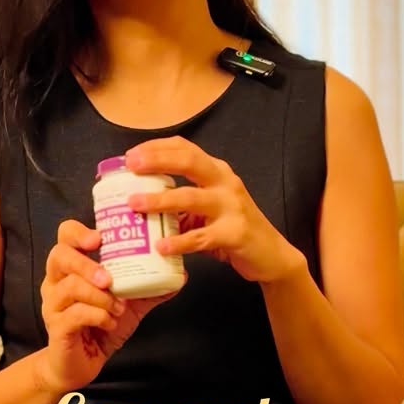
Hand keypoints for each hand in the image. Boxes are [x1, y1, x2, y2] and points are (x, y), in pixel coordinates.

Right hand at [37, 219, 186, 392]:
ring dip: (100, 296)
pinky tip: (110, 322)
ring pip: (70, 287)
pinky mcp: (57, 328)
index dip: (79, 233)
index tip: (99, 238)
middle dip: (87, 264)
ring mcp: (53, 305)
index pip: (65, 238)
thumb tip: (180, 276)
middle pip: (59, 256)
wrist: (81, 366)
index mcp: (70, 270)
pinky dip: (97, 316)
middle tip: (109, 278)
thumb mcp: (129, 306)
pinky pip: (74, 314)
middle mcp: (55, 283)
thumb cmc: (99, 329)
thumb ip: (149, 289)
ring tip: (118, 307)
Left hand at [123, 136, 302, 285]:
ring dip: (161, 199)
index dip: (156, 147)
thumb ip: (181, 204)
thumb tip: (141, 203)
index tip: (131, 155)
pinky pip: (201, 237)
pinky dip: (179, 241)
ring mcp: (232, 207)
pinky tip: (160, 246)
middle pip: (189, 162)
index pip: (185, 148)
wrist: (272, 256)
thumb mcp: (208, 209)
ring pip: (191, 197)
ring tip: (135, 203)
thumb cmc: (234, 229)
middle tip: (131, 165)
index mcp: (217, 172)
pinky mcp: (235, 234)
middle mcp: (225, 183)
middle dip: (157, 160)